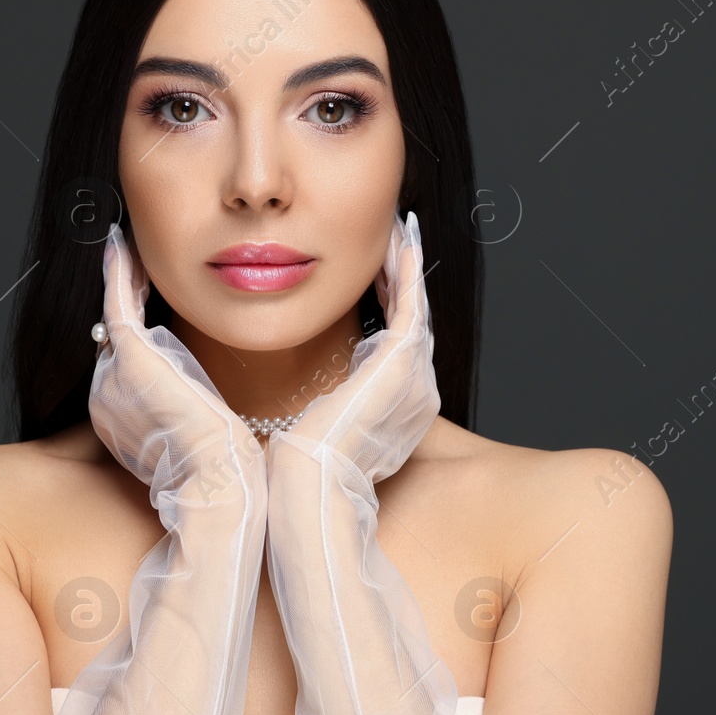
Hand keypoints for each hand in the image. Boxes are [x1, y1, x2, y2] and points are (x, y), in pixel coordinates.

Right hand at [88, 223, 263, 493]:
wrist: (216, 485)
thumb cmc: (221, 473)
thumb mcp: (203, 442)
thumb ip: (196, 418)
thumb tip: (212, 408)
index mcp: (122, 422)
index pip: (128, 368)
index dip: (138, 341)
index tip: (148, 314)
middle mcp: (107, 398)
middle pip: (116, 341)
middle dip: (125, 306)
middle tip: (134, 268)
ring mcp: (113, 378)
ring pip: (117, 317)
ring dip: (124, 284)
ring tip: (129, 253)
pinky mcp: (130, 358)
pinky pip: (117, 304)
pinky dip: (118, 274)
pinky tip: (120, 245)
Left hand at [271, 210, 440, 483]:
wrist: (310, 480)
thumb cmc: (303, 467)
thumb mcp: (315, 430)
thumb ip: (322, 409)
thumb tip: (301, 402)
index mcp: (395, 412)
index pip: (393, 350)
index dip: (387, 311)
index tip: (370, 282)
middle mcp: (413, 393)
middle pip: (410, 325)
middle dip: (401, 284)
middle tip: (393, 245)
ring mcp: (413, 377)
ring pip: (414, 309)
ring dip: (405, 269)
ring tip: (396, 234)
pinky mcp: (404, 360)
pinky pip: (412, 304)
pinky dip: (408, 272)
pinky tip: (401, 241)